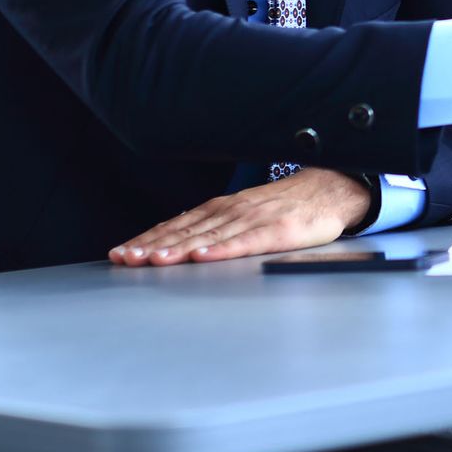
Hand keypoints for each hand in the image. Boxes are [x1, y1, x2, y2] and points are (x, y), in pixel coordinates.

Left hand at [108, 167, 370, 266]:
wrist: (330, 191)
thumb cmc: (287, 207)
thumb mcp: (246, 212)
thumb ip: (217, 227)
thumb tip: (180, 244)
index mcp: (223, 208)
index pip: (177, 225)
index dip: (148, 239)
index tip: (121, 252)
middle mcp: (233, 211)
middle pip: (187, 232)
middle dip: (152, 246)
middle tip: (126, 260)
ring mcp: (254, 220)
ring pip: (209, 237)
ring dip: (179, 249)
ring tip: (154, 260)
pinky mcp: (278, 232)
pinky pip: (246, 242)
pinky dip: (223, 250)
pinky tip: (204, 257)